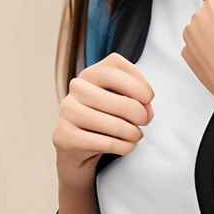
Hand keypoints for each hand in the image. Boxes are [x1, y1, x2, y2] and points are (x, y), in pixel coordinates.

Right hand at [54, 53, 155, 186]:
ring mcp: (67, 112)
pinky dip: (123, 146)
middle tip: (144, 121)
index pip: (114, 67)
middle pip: (115, 98)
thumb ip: (135, 98)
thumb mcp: (118, 100)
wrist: (75, 146)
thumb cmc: (102, 118)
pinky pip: (104, 143)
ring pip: (111, 124)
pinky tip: (126, 146)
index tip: (148, 98)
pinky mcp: (65, 136)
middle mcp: (76, 89)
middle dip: (137, 112)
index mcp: (90, 74)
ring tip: (135, 135)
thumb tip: (146, 111)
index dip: (138, 83)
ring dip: (132, 133)